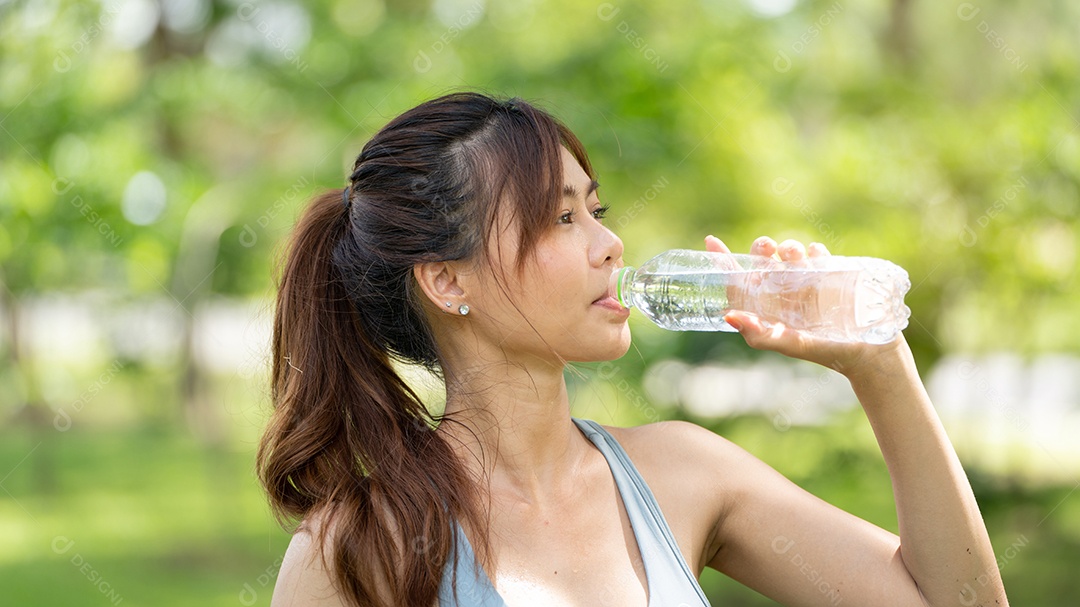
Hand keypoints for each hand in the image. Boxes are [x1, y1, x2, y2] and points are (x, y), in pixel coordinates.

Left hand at [703, 235, 904, 374]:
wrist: (864, 351)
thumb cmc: (822, 351)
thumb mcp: (788, 343)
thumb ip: (758, 333)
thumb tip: (728, 315)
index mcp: (766, 306)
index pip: (738, 280)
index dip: (723, 261)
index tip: (711, 242)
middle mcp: (782, 291)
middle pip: (762, 259)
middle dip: (761, 248)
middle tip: (767, 248)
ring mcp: (805, 281)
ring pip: (788, 252)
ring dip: (788, 247)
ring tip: (794, 256)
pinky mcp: (829, 274)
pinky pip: (816, 252)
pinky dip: (813, 250)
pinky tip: (817, 258)